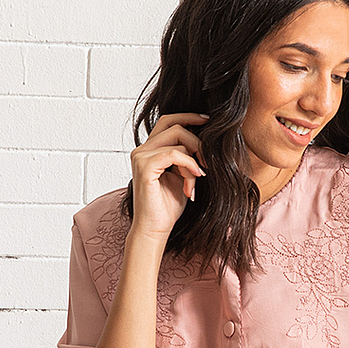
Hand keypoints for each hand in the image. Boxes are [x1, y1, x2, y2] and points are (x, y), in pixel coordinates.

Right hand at [129, 112, 206, 241]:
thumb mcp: (183, 176)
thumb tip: (204, 140)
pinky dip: (189, 164)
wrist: (155, 229)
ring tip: (196, 179)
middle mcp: (141, 150)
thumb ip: (188, 158)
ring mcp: (140, 157)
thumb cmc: (168, 207)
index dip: (188, 117)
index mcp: (149, 151)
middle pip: (174, 125)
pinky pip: (174, 154)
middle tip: (207, 160)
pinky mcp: (144, 167)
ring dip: (194, 158)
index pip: (168, 122)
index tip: (208, 122)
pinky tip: (195, 177)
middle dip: (196, 140)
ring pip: (177, 138)